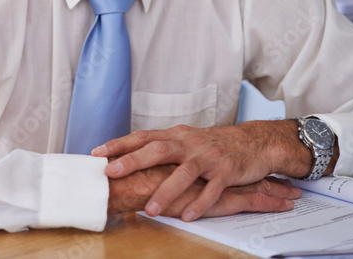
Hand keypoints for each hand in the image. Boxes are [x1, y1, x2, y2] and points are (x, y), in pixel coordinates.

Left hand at [95, 121, 309, 221]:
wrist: (254, 142)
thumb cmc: (213, 144)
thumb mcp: (185, 140)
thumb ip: (161, 147)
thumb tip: (128, 155)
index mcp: (176, 136)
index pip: (142, 137)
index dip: (120, 144)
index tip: (97, 153)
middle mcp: (189, 144)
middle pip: (158, 149)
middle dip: (133, 161)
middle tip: (112, 172)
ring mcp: (208, 157)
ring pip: (184, 173)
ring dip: (165, 191)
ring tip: (150, 209)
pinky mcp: (227, 171)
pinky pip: (213, 189)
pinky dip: (200, 203)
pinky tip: (188, 216)